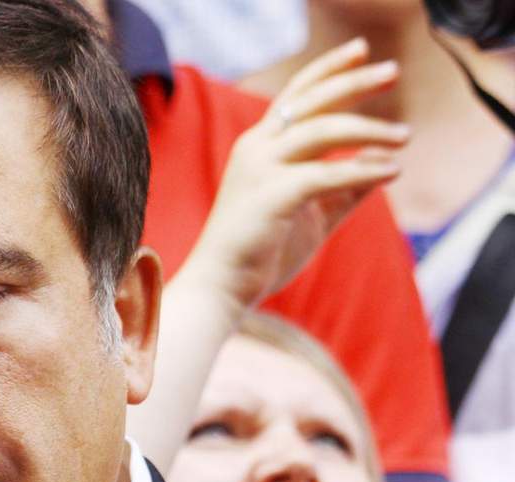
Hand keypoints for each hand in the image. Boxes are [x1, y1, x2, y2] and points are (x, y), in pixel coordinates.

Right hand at [183, 37, 408, 308]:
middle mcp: (256, 148)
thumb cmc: (261, 251)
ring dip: (370, 130)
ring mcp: (260, 169)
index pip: (297, 94)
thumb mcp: (313, 211)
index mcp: (259, 146)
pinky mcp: (272, 196)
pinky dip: (363, 170)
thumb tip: (383, 159)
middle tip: (393, 72)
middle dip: (353, 81)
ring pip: (322, 130)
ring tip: (405, 137)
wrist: (221, 286)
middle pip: (311, 100)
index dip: (329, 69)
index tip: (362, 51)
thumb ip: (345, 184)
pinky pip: (327, 174)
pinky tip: (393, 170)